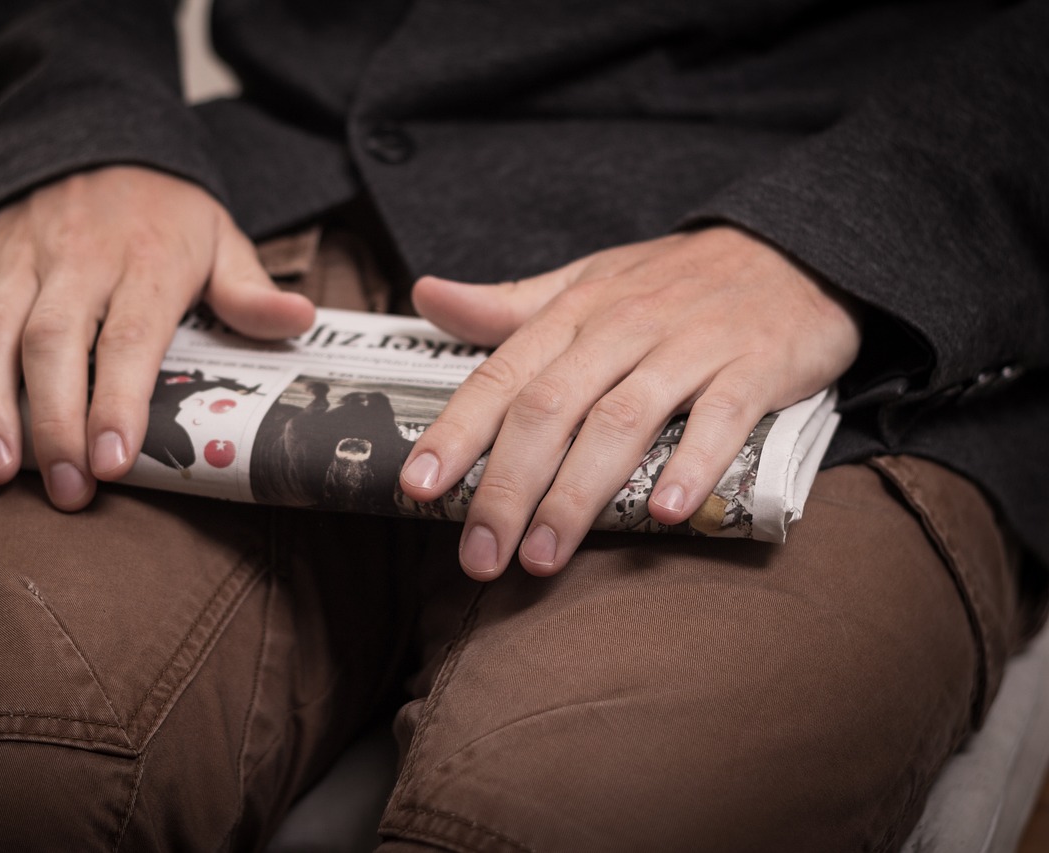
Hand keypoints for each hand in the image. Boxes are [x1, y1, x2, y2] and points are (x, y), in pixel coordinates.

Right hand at [0, 165, 313, 509]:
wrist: (98, 134)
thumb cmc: (166, 211)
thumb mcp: (220, 238)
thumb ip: (249, 289)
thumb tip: (299, 321)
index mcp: (146, 260)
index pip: (129, 339)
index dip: (117, 403)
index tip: (113, 463)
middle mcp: (79, 258)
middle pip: (55, 344)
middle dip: (54, 423)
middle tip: (64, 490)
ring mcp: (23, 257)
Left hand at [399, 226, 860, 579]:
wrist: (794, 246)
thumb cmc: (674, 280)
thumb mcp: (588, 280)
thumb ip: (508, 304)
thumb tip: (426, 295)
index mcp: (575, 312)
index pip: (502, 376)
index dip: (455, 432)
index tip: (417, 488)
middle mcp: (624, 326)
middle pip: (550, 409)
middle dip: (506, 487)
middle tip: (479, 556)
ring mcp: (691, 345)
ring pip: (621, 420)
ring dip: (578, 493)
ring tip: (544, 554)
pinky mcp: (756, 365)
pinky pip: (721, 417)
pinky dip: (693, 463)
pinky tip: (666, 513)